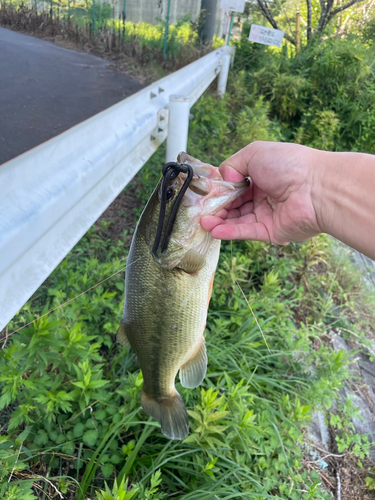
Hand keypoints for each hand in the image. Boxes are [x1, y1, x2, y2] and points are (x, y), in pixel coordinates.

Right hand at [201, 141, 323, 243]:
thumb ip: (232, 164)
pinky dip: (230, 232)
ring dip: (219, 222)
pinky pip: (247, 232)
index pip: (236, 186)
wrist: (316, 188)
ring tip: (203, 222)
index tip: (206, 194)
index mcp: (263, 176)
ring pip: (238, 220)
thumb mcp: (254, 152)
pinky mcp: (271, 232)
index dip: (221, 190)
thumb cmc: (289, 165)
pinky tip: (214, 230)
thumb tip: (225, 181)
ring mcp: (268, 215)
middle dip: (217, 208)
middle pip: (235, 205)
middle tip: (201, 211)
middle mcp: (265, 196)